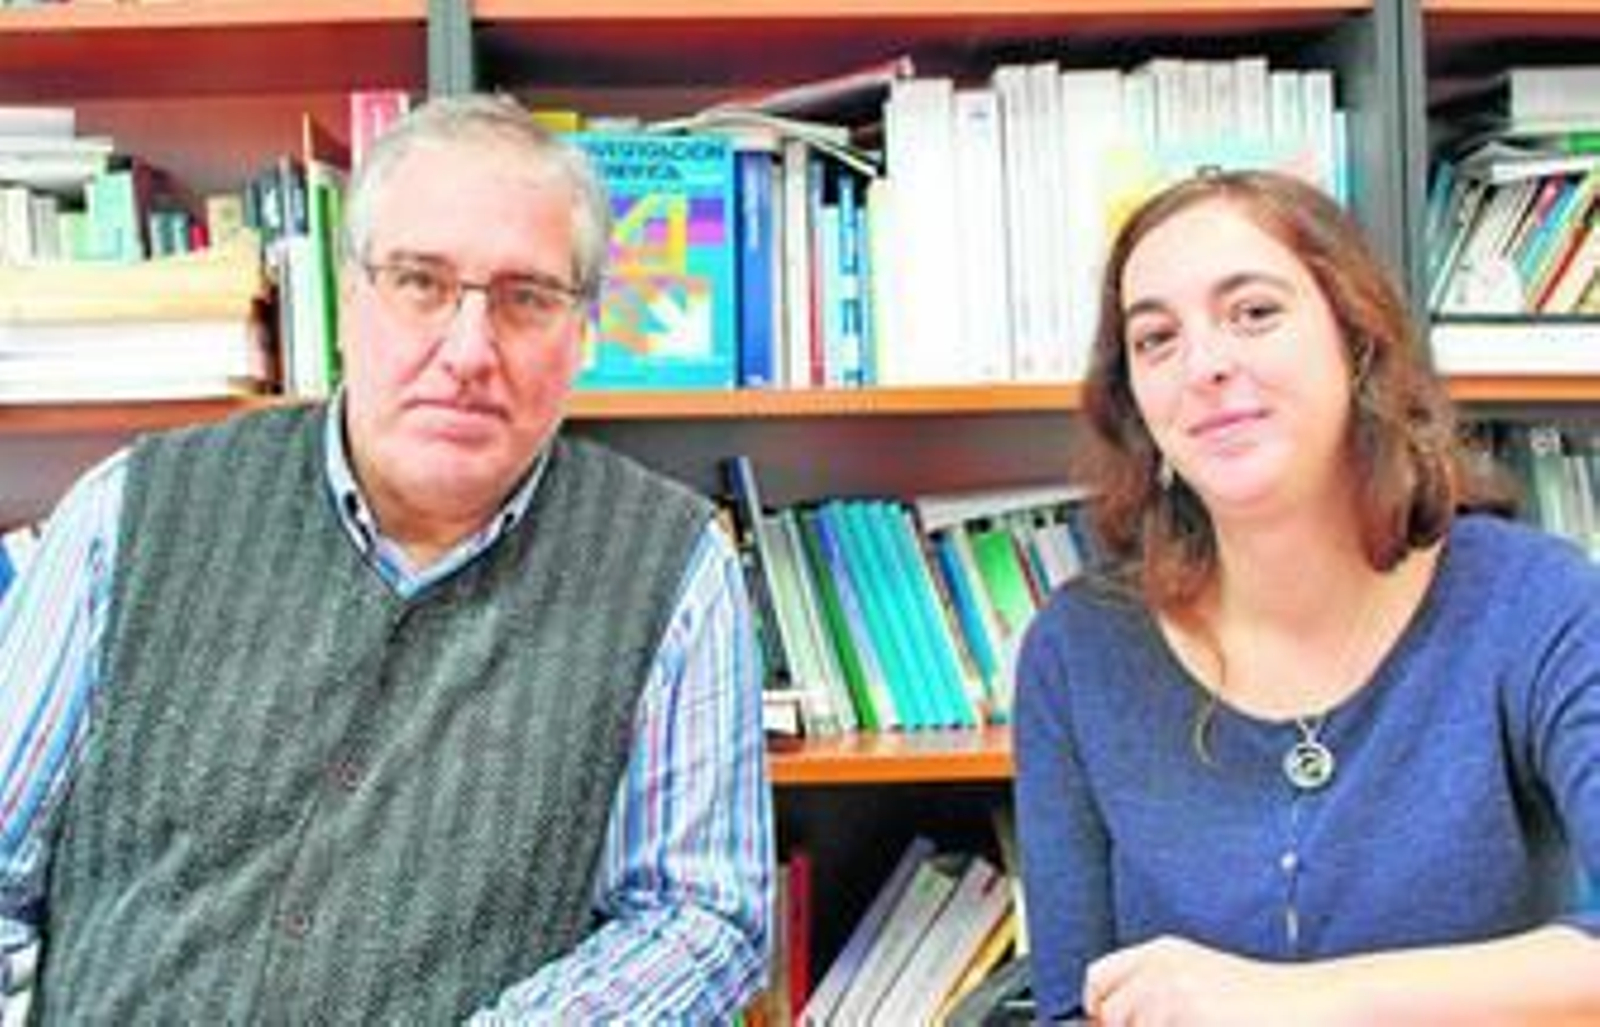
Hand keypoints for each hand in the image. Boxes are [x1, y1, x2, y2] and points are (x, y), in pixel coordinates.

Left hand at [1082, 935, 1340, 1026]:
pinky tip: (1219, 1026)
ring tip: (1210, 1022)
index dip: (1101, 1012)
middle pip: (1111, 1015)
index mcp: (1161, 953)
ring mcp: (1174, 994)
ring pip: (1131, 1026)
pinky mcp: (1191, 1015)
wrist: (1318, 1005)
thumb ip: (1153, 998)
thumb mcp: (1198, 985)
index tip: (1110, 1024)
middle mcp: (1161, 966)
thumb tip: (1105, 1019)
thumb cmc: (1266, 1003)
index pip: (1097, 981)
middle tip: (1178, 1023)